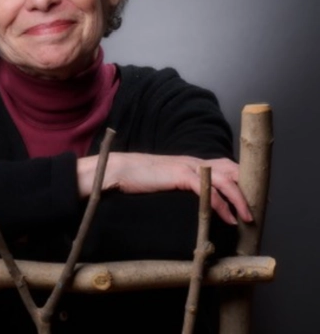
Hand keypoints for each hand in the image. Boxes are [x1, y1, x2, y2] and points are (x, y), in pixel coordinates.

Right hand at [77, 153, 252, 225]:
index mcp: (192, 162)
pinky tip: (226, 216)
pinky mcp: (179, 175)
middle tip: (257, 207)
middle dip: (247, 188)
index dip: (241, 179)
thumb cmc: (141, 178)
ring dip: (239, 199)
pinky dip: (219, 203)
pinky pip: (206, 189)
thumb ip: (183, 184)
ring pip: (224, 179)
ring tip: (247, 217)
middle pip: (230, 169)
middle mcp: (194, 162)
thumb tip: (196, 201)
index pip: (225, 165)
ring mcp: (187, 167)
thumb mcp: (167, 180)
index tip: (253, 196)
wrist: (120, 170)